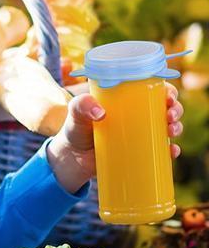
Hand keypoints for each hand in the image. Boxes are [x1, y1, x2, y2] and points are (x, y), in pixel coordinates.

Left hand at [46, 83, 183, 193]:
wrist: (72, 158)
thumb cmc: (75, 129)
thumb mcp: (75, 114)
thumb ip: (81, 106)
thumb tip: (100, 112)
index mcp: (126, 100)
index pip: (153, 90)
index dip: (167, 91)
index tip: (168, 97)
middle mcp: (137, 115)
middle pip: (165, 108)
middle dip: (175, 109)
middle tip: (169, 115)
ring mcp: (139, 134)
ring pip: (167, 128)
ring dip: (176, 127)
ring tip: (171, 131)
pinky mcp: (139, 151)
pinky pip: (160, 151)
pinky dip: (170, 151)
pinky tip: (172, 152)